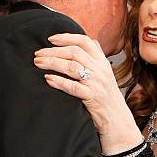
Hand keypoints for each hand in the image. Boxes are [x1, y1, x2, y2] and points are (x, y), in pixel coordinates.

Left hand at [34, 33, 142, 153]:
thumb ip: (98, 57)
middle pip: (75, 52)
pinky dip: (59, 81)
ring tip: (38, 63)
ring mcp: (97, 83)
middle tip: (38, 54)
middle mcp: (100, 70)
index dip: (67, 37)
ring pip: (72, 67)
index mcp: (103, 62)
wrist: (117, 119)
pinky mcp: (92, 97)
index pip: (85, 42)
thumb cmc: (108, 96)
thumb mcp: (107, 73)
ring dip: (52, 63)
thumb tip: (92, 41)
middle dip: (53, 51)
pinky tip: (48, 79)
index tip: (50, 39)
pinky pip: (73, 87)